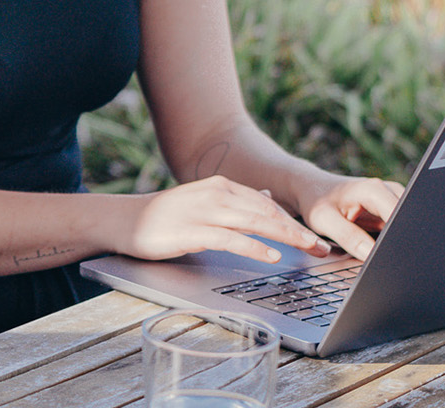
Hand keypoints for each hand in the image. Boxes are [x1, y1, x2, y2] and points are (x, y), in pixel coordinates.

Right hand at [115, 175, 327, 264]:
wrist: (122, 219)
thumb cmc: (164, 215)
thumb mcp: (203, 201)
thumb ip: (236, 200)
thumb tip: (269, 197)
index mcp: (220, 186)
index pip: (267, 205)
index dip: (295, 221)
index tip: (317, 238)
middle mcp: (215, 194)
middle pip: (267, 213)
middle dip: (298, 231)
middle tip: (322, 249)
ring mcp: (203, 211)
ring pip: (254, 222)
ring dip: (286, 237)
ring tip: (308, 251)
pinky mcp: (191, 230)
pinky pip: (230, 239)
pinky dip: (254, 247)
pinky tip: (271, 257)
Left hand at [295, 175, 404, 258]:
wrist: (312, 188)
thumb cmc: (316, 201)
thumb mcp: (323, 219)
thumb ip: (348, 236)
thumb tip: (371, 255)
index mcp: (375, 190)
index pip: (402, 221)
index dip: (397, 242)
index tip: (385, 256)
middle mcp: (390, 191)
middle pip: (409, 223)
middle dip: (399, 242)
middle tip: (378, 253)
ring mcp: (394, 199)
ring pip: (407, 226)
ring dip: (396, 241)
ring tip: (371, 242)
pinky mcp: (393, 209)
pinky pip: (400, 227)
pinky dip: (391, 238)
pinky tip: (374, 241)